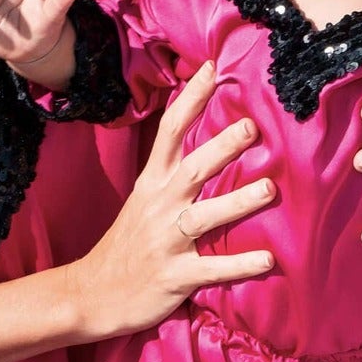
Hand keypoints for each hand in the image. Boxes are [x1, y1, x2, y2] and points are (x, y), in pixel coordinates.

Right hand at [71, 61, 274, 338]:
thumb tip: (209, 144)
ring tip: (269, 189)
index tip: (212, 68)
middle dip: (220, 147)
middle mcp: (158, 206)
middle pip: (191, 169)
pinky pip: (211, 270)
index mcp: (151, 184)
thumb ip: (172, 174)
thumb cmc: (128, 244)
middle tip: (252, 126)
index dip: (191, 99)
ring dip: (237, 202)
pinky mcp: (174, 277)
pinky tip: (268, 260)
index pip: (170, 131)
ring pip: (203, 217)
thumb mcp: (143, 200)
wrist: (92, 293)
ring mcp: (165, 242)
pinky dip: (240, 265)